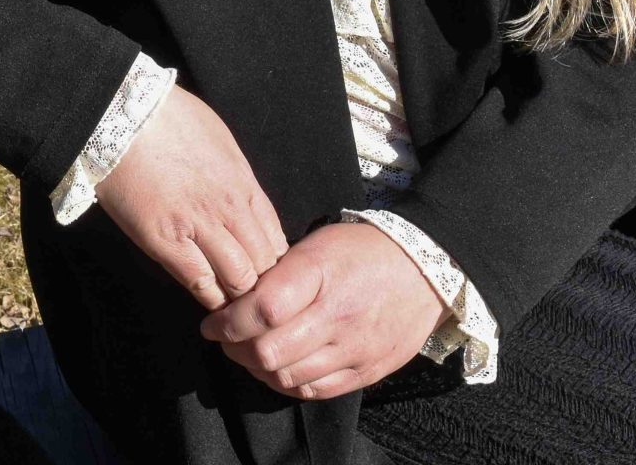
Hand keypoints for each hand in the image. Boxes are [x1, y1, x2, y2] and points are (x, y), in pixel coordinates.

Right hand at [93, 87, 287, 310]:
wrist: (123, 116)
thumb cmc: (169, 120)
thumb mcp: (222, 143)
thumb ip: (238, 178)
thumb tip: (245, 203)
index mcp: (245, 185)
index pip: (277, 240)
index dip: (273, 262)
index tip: (261, 269)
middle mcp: (230, 209)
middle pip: (263, 265)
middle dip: (260, 283)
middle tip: (248, 293)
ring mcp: (199, 227)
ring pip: (238, 279)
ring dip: (236, 294)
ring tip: (230, 301)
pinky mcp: (165, 242)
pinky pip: (200, 282)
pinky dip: (209, 297)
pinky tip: (208, 299)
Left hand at [199, 222, 445, 399]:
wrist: (424, 271)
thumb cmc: (361, 251)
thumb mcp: (316, 245)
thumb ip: (278, 274)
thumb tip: (238, 300)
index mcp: (320, 276)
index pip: (262, 311)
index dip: (227, 322)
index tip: (211, 323)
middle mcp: (337, 317)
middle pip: (269, 352)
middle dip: (236, 349)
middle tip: (226, 339)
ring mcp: (355, 349)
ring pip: (288, 377)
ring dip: (258, 369)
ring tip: (249, 354)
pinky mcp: (367, 371)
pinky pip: (316, 391)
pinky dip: (288, 384)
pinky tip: (279, 369)